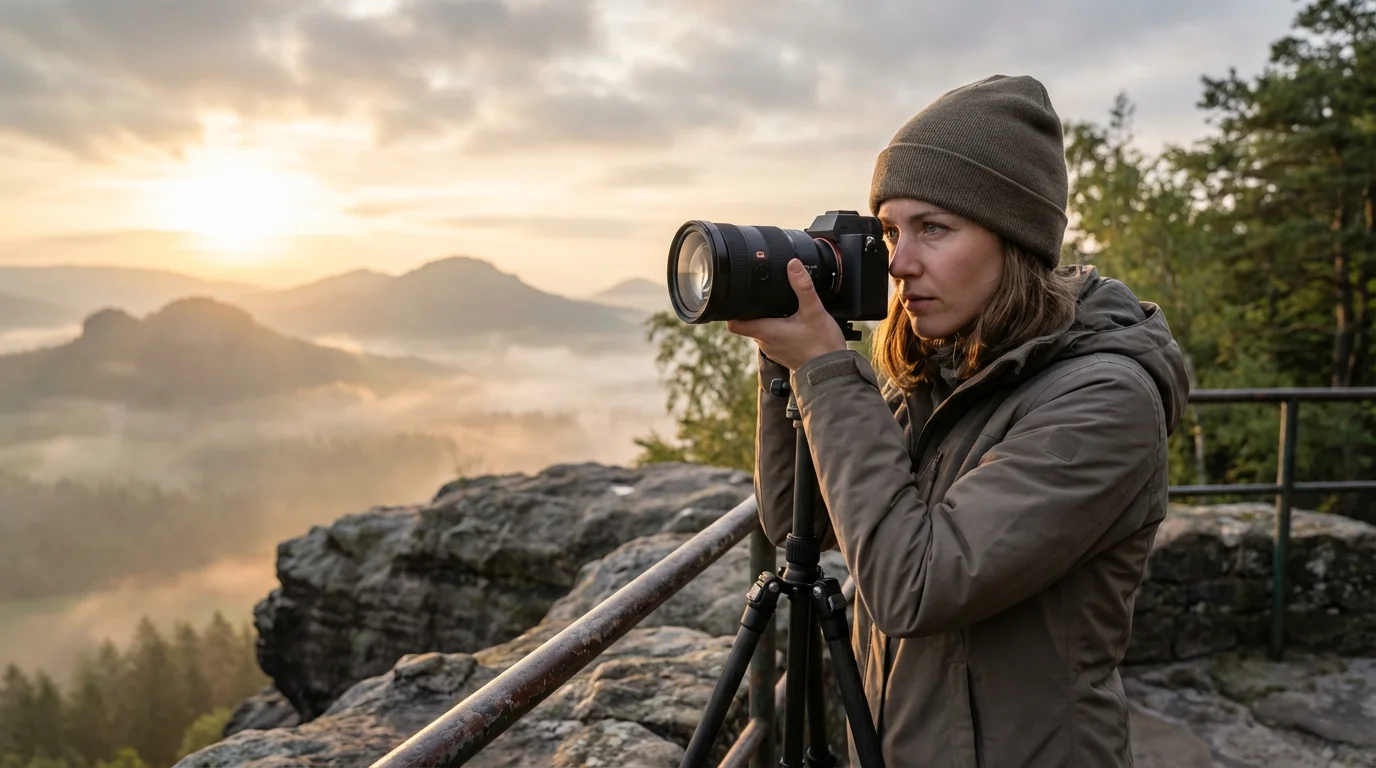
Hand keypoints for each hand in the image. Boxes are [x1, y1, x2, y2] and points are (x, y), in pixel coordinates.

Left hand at [726, 258, 847, 369]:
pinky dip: (777, 327)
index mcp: (766, 332)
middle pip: (747, 323)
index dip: (730, 310)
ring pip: (761, 330)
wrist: (832, 371)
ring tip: (778, 305)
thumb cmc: (822, 345)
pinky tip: (790, 320)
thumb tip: (793, 265)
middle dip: (752, 309)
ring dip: (766, 318)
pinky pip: (772, 337)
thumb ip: (803, 287)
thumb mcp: (814, 311)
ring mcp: (773, 350)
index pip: (734, 324)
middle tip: (761, 295)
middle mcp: (765, 343)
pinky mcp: (783, 353)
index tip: (735, 298)